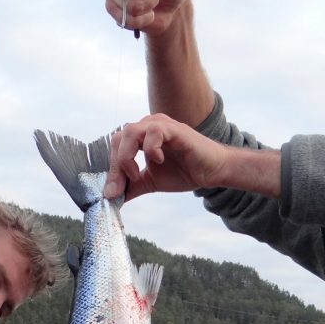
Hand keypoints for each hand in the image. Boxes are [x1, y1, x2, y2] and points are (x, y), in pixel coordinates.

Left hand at [104, 114, 226, 200]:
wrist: (212, 171)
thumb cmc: (185, 171)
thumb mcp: (151, 182)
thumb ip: (131, 187)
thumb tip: (111, 198)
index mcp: (141, 137)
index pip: (116, 147)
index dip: (111, 170)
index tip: (112, 193)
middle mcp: (148, 126)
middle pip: (118, 138)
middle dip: (116, 166)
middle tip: (119, 188)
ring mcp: (161, 125)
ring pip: (130, 131)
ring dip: (128, 156)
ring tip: (137, 174)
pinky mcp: (175, 129)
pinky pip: (154, 131)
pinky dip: (151, 148)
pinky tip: (159, 161)